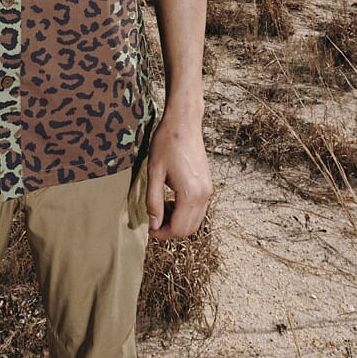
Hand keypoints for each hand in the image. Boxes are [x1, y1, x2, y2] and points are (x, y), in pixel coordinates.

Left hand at [145, 111, 211, 240]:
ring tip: (161, 208)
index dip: (162, 234)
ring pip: (195, 220)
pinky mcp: (207, 184)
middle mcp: (203, 195)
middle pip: (189, 229)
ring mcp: (208, 190)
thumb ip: (153, 201)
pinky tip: (171, 200)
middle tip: (153, 221)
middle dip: (170, 230)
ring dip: (178, 221)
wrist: (184, 123)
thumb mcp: (154, 173)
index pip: (179, 229)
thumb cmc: (166, 143)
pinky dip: (185, 212)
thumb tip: (153, 224)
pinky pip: (198, 209)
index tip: (148, 229)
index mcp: (190, 194)